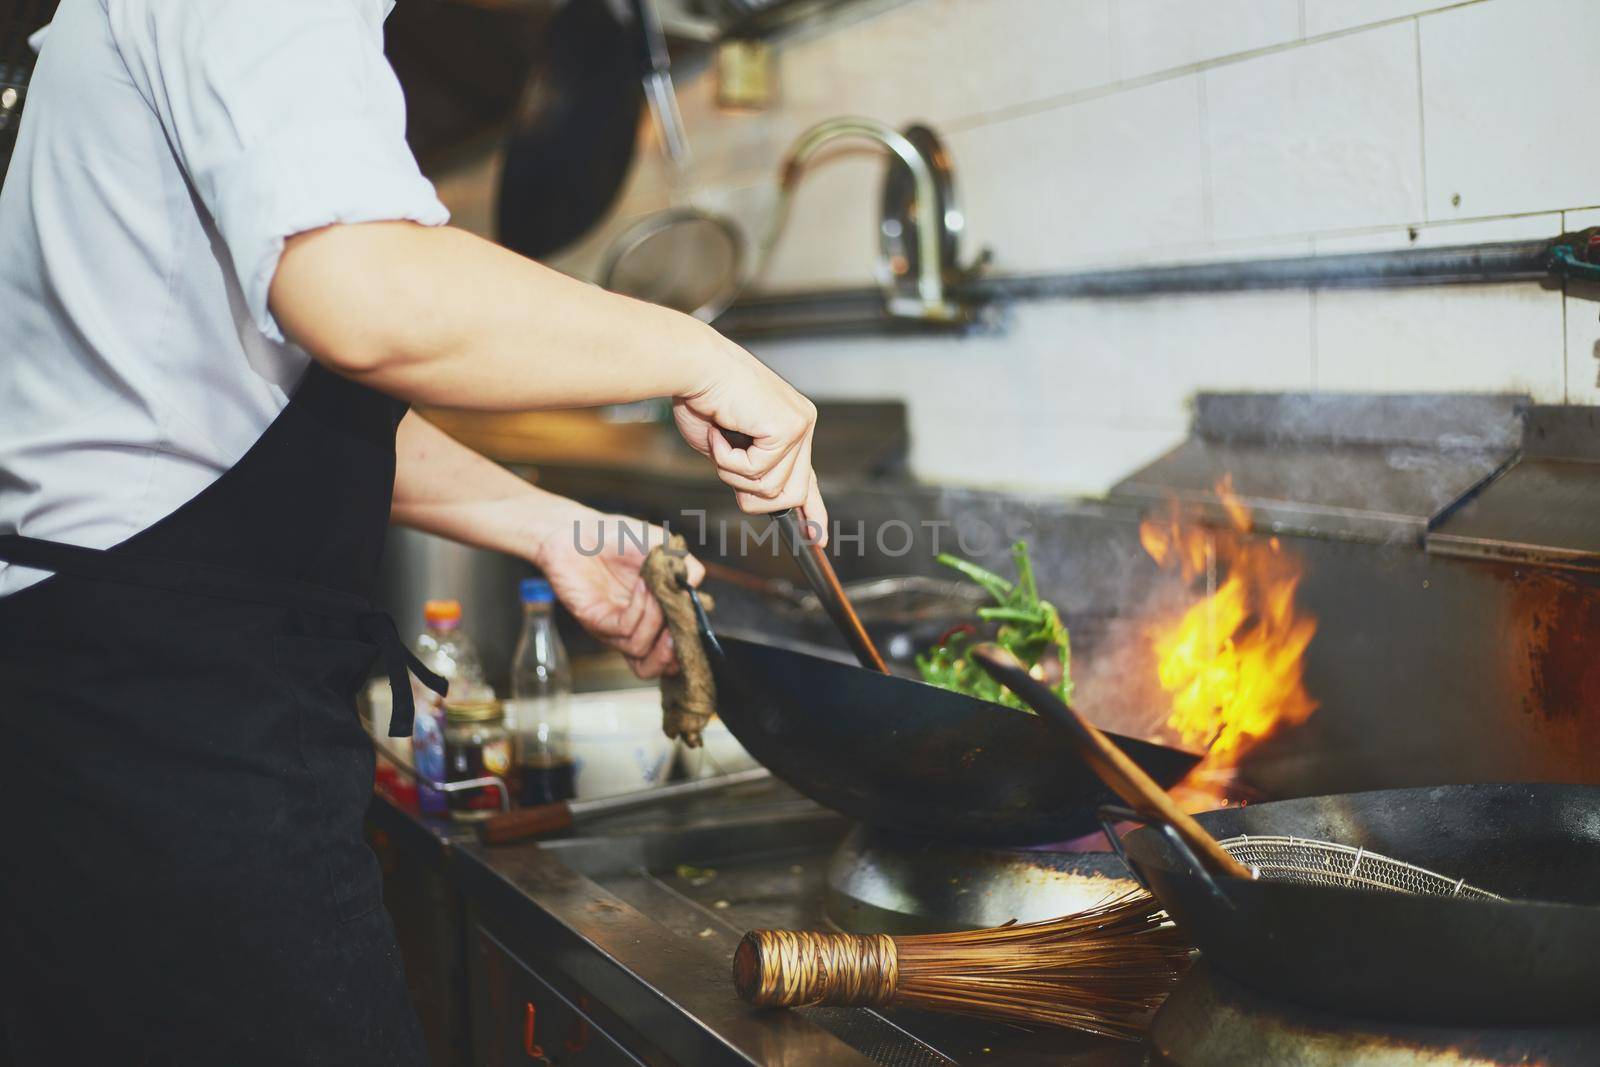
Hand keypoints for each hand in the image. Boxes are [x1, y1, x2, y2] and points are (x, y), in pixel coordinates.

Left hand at [533, 508, 704, 678]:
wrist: (580, 529)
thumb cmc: (620, 537)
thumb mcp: (664, 546)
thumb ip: (686, 566)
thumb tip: (695, 587)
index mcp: (660, 613)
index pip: (680, 644)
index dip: (691, 641)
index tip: (697, 618)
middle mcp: (640, 626)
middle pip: (661, 664)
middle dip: (674, 653)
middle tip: (680, 628)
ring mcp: (618, 628)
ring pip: (643, 651)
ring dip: (656, 620)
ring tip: (656, 590)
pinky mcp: (597, 622)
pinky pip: (624, 631)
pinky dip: (639, 610)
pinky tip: (643, 585)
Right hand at [673, 342, 829, 544]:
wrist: (693, 366)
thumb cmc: (700, 398)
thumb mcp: (727, 446)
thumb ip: (750, 470)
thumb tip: (758, 500)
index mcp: (790, 428)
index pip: (807, 479)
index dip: (811, 512)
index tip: (816, 539)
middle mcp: (802, 425)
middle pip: (791, 494)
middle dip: (751, 493)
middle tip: (724, 463)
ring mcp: (800, 425)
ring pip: (771, 488)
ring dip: (733, 473)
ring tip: (721, 439)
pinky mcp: (788, 428)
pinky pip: (756, 472)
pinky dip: (727, 459)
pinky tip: (722, 431)